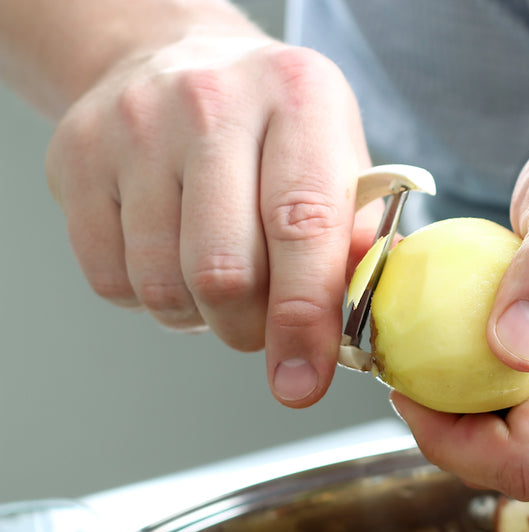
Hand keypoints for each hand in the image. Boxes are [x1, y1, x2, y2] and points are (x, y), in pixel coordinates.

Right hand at [45, 30, 374, 406]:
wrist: (175, 61)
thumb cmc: (274, 127)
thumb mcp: (338, 160)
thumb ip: (356, 242)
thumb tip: (353, 331)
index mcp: (298, 98)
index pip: (302, 226)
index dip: (304, 318)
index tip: (303, 379)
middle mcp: (212, 104)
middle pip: (225, 272)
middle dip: (251, 330)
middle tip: (264, 325)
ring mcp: (134, 127)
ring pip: (164, 285)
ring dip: (200, 316)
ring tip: (220, 280)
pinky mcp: (77, 159)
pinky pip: (111, 280)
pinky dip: (150, 298)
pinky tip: (173, 258)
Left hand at [391, 111, 528, 499]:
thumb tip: (513, 349)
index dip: (449, 440)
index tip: (405, 380)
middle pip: (522, 466)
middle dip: (454, 423)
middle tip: (417, 347)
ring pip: (524, 454)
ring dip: (472, 409)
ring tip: (451, 337)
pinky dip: (493, 395)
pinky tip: (477, 344)